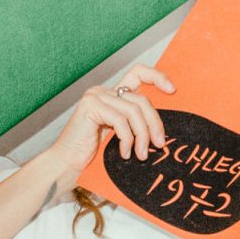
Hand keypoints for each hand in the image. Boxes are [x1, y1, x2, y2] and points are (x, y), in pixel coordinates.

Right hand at [48, 64, 175, 181]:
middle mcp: (104, 91)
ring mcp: (96, 96)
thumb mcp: (121, 135)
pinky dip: (126, 139)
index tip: (172, 91)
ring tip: (141, 155)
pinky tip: (123, 153)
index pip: (138, 73)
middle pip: (142, 100)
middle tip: (160, 144)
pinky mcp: (90, 106)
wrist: (67, 165)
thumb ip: (136, 124)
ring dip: (142, 136)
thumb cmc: (93, 154)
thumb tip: (162, 129)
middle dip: (154, 123)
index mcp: (113, 95)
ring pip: (134, 111)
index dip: (157, 77)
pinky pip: (120, 120)